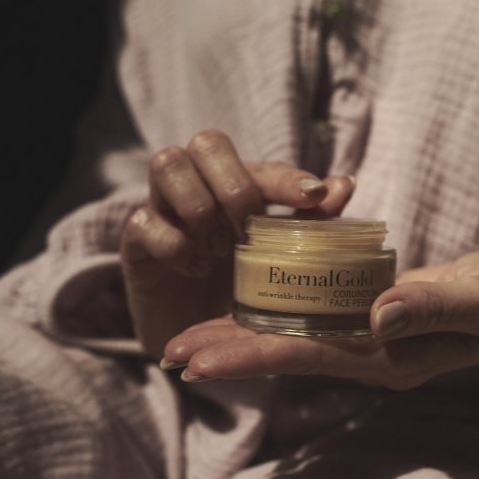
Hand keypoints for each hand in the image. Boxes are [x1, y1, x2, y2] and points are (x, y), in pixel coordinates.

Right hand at [120, 129, 354, 357]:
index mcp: (234, 186)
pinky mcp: (134, 240)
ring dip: (199, 207)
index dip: (287, 178)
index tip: (314, 196)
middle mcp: (196, 185)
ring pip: (167, 163)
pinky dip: (173, 245)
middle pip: (207, 141)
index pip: (260, 165)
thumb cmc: (238, 288)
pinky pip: (143, 220)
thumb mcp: (277, 261)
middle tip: (247, 230)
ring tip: (216, 250)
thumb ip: (309, 225)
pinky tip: (193, 269)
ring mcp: (160, 207)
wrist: (195, 336)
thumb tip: (344, 184)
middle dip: (235, 185)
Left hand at [163, 251, 478, 389]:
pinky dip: (271, 318)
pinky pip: (310, 321)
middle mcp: (368, 354)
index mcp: (387, 355)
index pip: (305, 353)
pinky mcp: (366, 320)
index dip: (248, 354)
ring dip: (239, 338)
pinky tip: (240, 312)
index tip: (195, 358)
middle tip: (169, 353)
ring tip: (188, 338)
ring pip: (290, 339)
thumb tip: (378, 312)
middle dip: (227, 352)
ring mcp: (366, 341)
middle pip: (285, 352)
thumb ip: (433, 305)